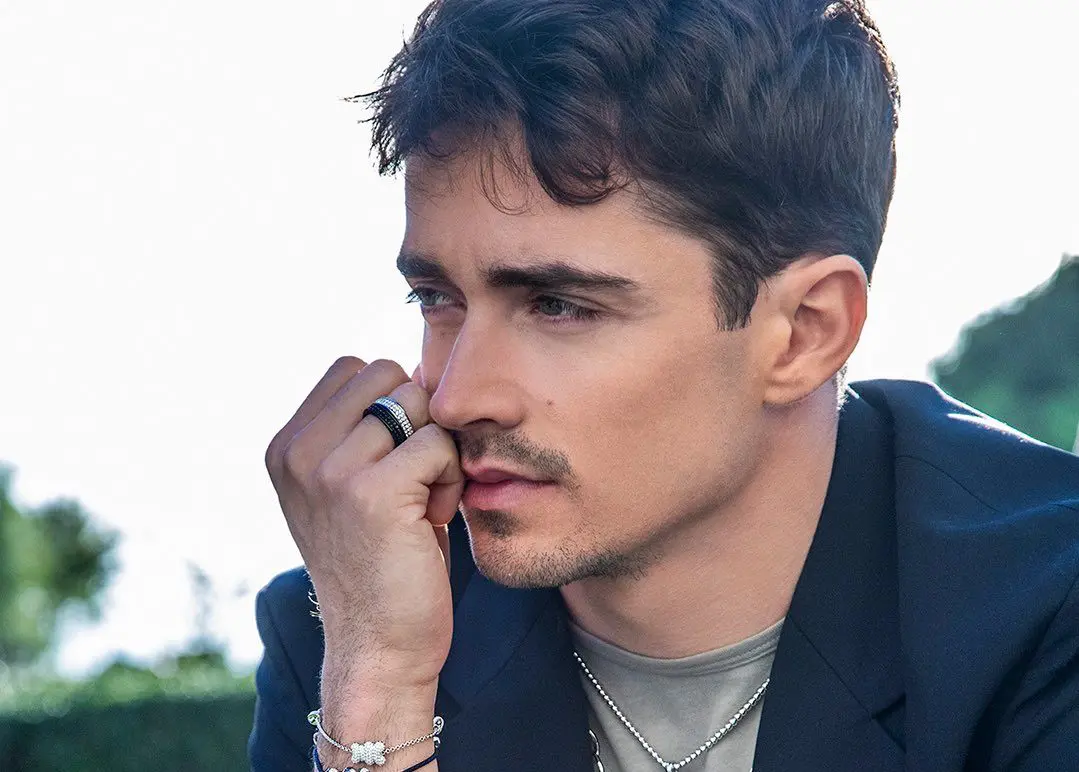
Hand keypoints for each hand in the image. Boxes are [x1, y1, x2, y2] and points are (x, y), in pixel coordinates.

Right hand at [265, 357, 463, 689]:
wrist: (378, 646)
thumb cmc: (380, 561)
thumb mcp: (349, 485)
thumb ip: (361, 428)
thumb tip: (418, 368)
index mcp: (286, 446)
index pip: (355, 367)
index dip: (391, 405)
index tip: (390, 463)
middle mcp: (297, 452)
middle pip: (389, 375)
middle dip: (416, 420)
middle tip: (411, 482)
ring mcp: (329, 471)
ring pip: (419, 405)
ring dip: (435, 452)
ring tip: (420, 502)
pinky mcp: (372, 492)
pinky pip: (438, 443)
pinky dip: (448, 479)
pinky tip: (431, 519)